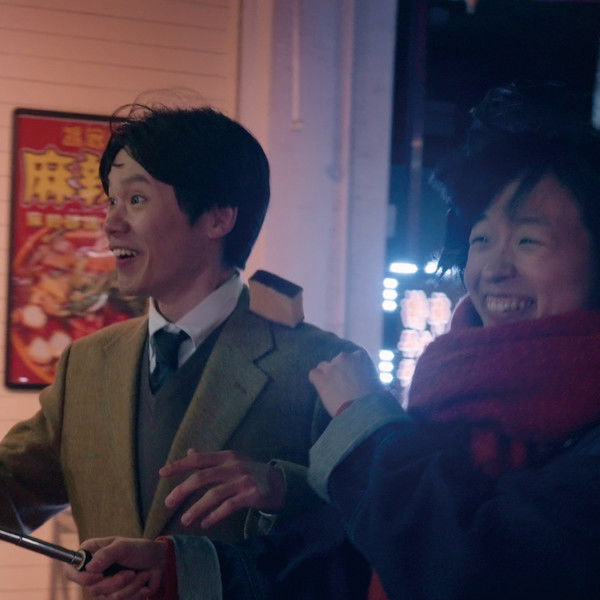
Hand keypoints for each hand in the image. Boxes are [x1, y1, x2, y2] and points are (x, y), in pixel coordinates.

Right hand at [64, 536, 166, 598]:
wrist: (158, 561)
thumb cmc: (139, 549)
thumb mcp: (123, 546)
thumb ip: (106, 554)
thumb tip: (89, 567)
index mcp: (90, 556)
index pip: (71, 571)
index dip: (80, 578)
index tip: (98, 576)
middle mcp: (94, 574)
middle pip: (93, 589)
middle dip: (116, 582)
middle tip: (130, 572)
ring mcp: (104, 588)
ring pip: (110, 597)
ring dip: (131, 586)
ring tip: (139, 573)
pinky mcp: (116, 597)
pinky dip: (136, 592)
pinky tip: (142, 581)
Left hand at [160, 449, 285, 528]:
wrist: (280, 483)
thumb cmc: (251, 472)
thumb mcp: (232, 461)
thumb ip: (211, 459)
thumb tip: (190, 452)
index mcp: (227, 456)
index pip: (199, 459)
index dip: (179, 465)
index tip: (162, 473)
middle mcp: (233, 466)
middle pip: (202, 477)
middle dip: (182, 490)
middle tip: (168, 503)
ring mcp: (242, 480)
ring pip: (213, 495)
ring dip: (196, 509)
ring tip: (185, 521)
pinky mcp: (251, 495)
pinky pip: (228, 507)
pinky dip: (214, 516)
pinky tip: (205, 524)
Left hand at [309, 349, 382, 415]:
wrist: (364, 411)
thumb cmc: (377, 400)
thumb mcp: (380, 384)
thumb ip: (371, 378)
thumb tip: (374, 385)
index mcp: (361, 356)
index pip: (354, 357)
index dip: (353, 369)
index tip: (355, 379)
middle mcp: (345, 357)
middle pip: (338, 361)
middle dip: (340, 371)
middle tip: (344, 387)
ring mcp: (331, 366)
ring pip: (324, 367)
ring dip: (327, 375)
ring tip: (332, 390)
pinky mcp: (320, 378)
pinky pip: (313, 375)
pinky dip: (316, 381)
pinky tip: (321, 390)